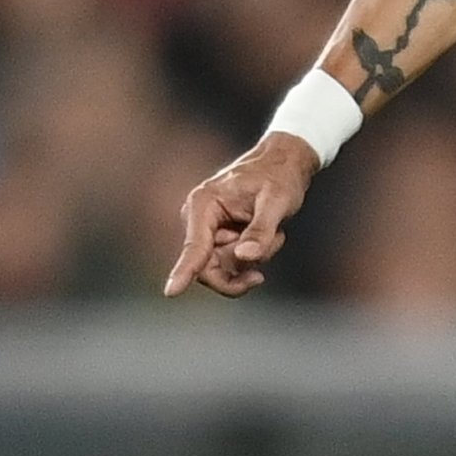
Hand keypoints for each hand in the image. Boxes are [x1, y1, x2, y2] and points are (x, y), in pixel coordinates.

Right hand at [162, 132, 321, 298]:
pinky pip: (233, 263)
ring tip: (274, 234)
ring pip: (223, 268)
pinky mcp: (221, 238)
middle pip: (206, 268)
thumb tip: (246, 256)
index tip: (171, 292)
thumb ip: (261, 229)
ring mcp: (209, 231)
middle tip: (260, 277)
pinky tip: (269, 235)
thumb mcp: (277, 200)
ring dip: (253, 259)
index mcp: (204, 204)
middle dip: (236, 274)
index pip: (194, 247)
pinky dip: (255, 256)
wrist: (284, 163)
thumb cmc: (278, 175)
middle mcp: (200, 219)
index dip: (183, 271)